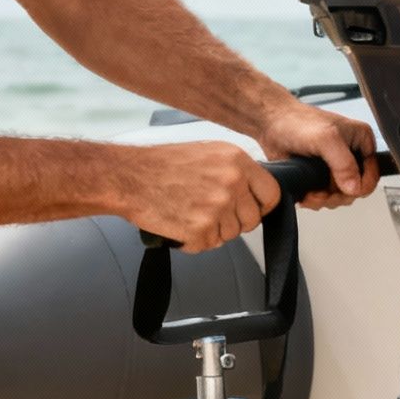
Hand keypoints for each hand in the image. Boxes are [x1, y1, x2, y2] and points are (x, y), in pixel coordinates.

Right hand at [125, 141, 279, 252]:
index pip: (271, 194)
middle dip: (233, 222)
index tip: (251, 210)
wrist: (128, 176)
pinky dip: (193, 241)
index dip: (261, 206)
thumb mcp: (208, 153)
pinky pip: (208, 245)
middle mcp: (232, 183)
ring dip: (212, 231)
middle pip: (251, 220)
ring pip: (230, 235)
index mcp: (237, 161)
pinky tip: (179, 223)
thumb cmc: (162, 165)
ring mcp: (217, 208)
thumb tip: (253, 192)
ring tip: (189, 213)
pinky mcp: (201, 229)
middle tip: (210, 213)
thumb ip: (235, 171)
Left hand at [256, 101, 381, 209]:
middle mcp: (350, 154)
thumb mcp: (325, 139)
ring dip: (325, 200)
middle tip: (323, 193)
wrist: (271, 124)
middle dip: (338, 196)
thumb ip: (343, 163)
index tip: (343, 189)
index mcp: (361, 141)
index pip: (372, 175)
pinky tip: (307, 194)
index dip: (359, 187)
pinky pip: (325, 197)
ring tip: (312, 193)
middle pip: (356, 190)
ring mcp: (334, 167)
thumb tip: (354, 187)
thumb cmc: (296, 121)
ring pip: (340, 196)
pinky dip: (315, 200)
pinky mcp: (319, 176)